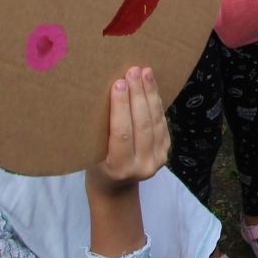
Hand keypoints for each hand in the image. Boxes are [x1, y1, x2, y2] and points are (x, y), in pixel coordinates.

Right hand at [91, 67, 168, 187]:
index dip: (121, 107)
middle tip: (133, 71)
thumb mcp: (92, 153)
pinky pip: (161, 123)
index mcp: (119, 168)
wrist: (115, 186)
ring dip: (150, 94)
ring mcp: (157, 160)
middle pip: (142, 124)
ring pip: (155, 121)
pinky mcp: (165, 151)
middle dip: (138, 94)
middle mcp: (142, 166)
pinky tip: (151, 86)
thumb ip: (100, 131)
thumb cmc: (96, 165)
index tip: (118, 83)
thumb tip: (101, 90)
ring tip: (145, 72)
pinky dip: (156, 102)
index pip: (122, 133)